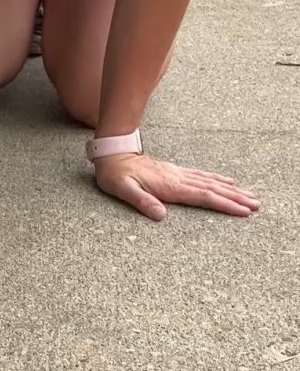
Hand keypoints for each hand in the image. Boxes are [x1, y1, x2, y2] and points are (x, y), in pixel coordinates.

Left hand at [93, 153, 260, 220]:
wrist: (112, 155)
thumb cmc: (115, 175)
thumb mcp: (123, 190)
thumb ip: (142, 201)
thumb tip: (160, 215)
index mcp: (169, 186)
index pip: (203, 196)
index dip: (224, 204)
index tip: (243, 210)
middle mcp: (178, 178)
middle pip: (213, 189)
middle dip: (236, 198)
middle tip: (257, 205)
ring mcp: (178, 174)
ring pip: (211, 182)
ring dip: (231, 189)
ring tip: (250, 195)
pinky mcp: (175, 172)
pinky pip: (202, 176)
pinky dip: (218, 179)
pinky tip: (228, 181)